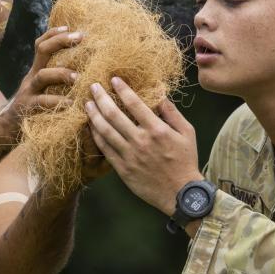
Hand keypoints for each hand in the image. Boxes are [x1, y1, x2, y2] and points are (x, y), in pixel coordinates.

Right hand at [5, 26, 80, 128]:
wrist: (7, 130)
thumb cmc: (34, 110)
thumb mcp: (43, 90)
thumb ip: (56, 81)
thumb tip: (84, 72)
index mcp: (36, 71)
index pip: (41, 45)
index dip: (53, 33)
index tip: (70, 27)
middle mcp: (31, 78)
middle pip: (42, 51)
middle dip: (60, 41)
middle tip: (80, 37)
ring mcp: (29, 92)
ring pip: (43, 75)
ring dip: (62, 73)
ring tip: (78, 76)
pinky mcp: (28, 109)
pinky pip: (43, 102)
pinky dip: (58, 102)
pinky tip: (71, 104)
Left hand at [84, 77, 200, 215]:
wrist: (180, 193)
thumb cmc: (186, 160)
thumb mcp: (187, 132)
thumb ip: (171, 112)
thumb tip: (159, 94)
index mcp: (157, 130)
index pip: (134, 103)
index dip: (122, 89)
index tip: (113, 79)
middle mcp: (140, 141)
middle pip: (114, 114)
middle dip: (101, 98)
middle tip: (93, 86)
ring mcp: (129, 156)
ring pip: (105, 131)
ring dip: (94, 115)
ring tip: (87, 104)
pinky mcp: (122, 169)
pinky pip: (105, 149)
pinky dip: (95, 136)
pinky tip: (91, 126)